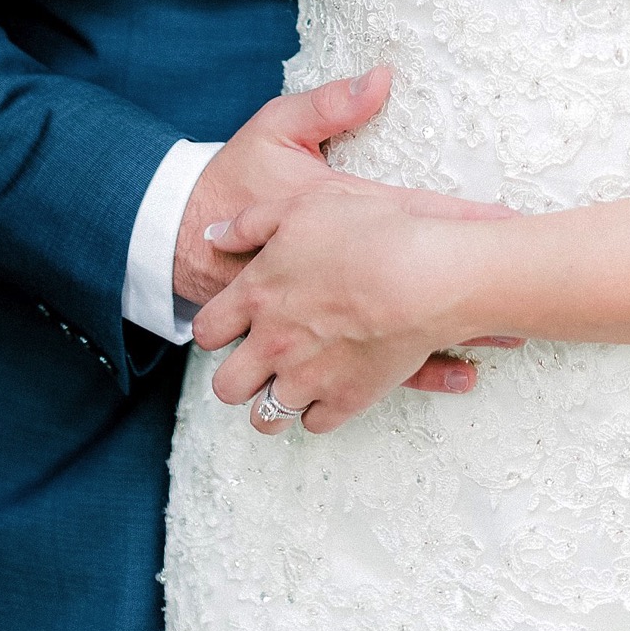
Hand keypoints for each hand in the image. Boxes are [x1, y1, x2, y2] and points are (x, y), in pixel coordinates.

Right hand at [179, 65, 519, 399]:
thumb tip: (380, 76)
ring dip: (451, 343)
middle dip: (471, 299)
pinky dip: (415, 377)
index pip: (414, 218)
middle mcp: (332, 278)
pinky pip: (368, 374)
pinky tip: (460, 376)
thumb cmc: (235, 179)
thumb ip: (328, 107)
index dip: (466, 224)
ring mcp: (319, 322)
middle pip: (413, 289)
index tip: (518, 228)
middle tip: (529, 304)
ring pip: (395, 345)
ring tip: (505, 342)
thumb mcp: (276, 130)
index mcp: (336, 217)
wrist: (176, 239)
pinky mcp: (308, 348)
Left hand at [194, 179, 482, 433]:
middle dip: (237, 377)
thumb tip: (213, 235)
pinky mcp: (345, 400)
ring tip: (290, 383)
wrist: (423, 275)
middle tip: (257, 362)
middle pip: (226, 387)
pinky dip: (319, 409)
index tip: (233, 325)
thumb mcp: (301, 207)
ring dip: (272, 402)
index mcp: (256, 297)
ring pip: (265, 418)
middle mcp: (273, 345)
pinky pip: (315, 423)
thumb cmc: (367, 232)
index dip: (216, 328)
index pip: (206, 332)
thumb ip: (250, 223)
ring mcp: (307, 379)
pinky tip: (330, 385)